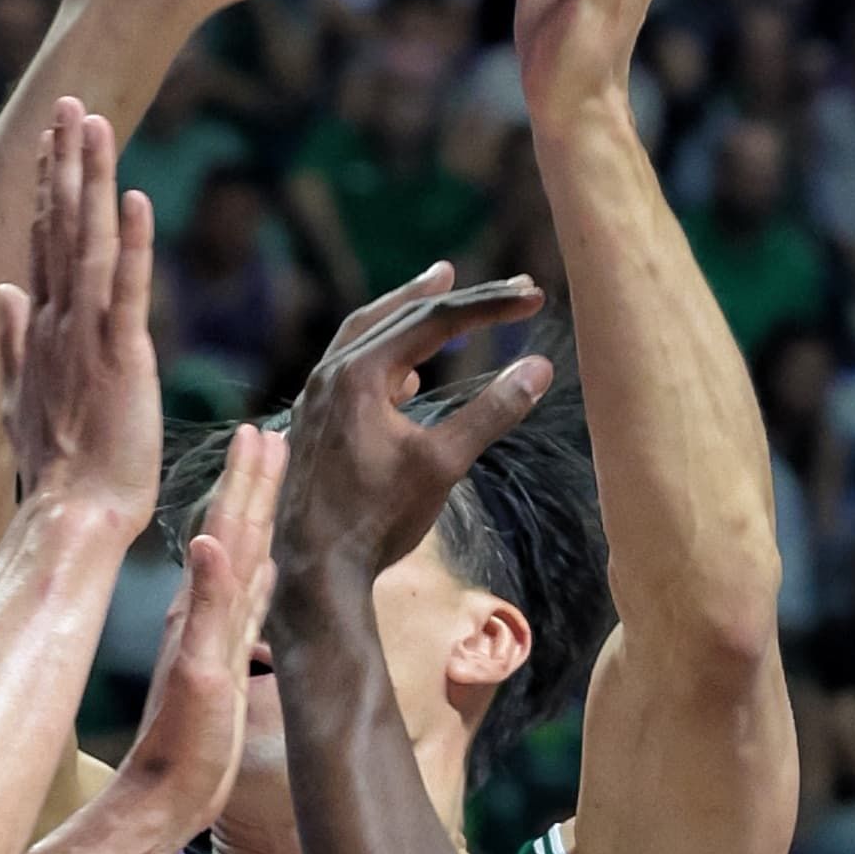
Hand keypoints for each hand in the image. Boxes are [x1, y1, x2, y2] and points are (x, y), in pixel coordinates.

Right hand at [0, 99, 164, 528]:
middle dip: (65, 162)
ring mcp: (88, 336)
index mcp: (43, 329)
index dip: (48, 188)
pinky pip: (126, 290)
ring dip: (90, 180)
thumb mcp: (24, 397)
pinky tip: (132, 199)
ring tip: (92, 124)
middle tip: (69, 103)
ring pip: (87, 243)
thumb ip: (12, 342)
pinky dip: (129, 244)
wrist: (72, 515)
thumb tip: (1, 292)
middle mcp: (60, 322)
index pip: (44, 243)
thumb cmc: (58, 467)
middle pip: (60, 226)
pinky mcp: (121, 357)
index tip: (51, 139)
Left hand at [115, 424, 280, 835]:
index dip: (248, 481)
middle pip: (235, 530)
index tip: (262, 433)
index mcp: (202, 607)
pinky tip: (265, 560)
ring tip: (270, 479)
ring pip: (240, 557)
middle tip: (271, 434)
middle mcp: (204, 610)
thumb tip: (207, 539)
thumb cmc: (182, 745)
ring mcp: (211, 633)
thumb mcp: (199, 675)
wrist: (164, 795)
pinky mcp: (222, 658)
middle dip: (254, 482)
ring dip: (256, 516)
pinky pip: (246, 598)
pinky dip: (258, 570)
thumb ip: (207, 608)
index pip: (230, 527)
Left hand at [274, 269, 553, 602]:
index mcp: (360, 373)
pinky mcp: (315, 421)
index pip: (435, 319)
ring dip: (409, 312)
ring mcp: (316, 396)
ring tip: (443, 290)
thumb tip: (540, 367)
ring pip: (366, 333)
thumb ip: (491, 412)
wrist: (314, 569)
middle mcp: (331, 374)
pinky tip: (407, 371)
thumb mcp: (443, 463)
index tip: (533, 296)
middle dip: (454, 296)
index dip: (489, 305)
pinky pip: (351, 366)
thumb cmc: (376, 519)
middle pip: (399, 314)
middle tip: (504, 284)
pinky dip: (385, 351)